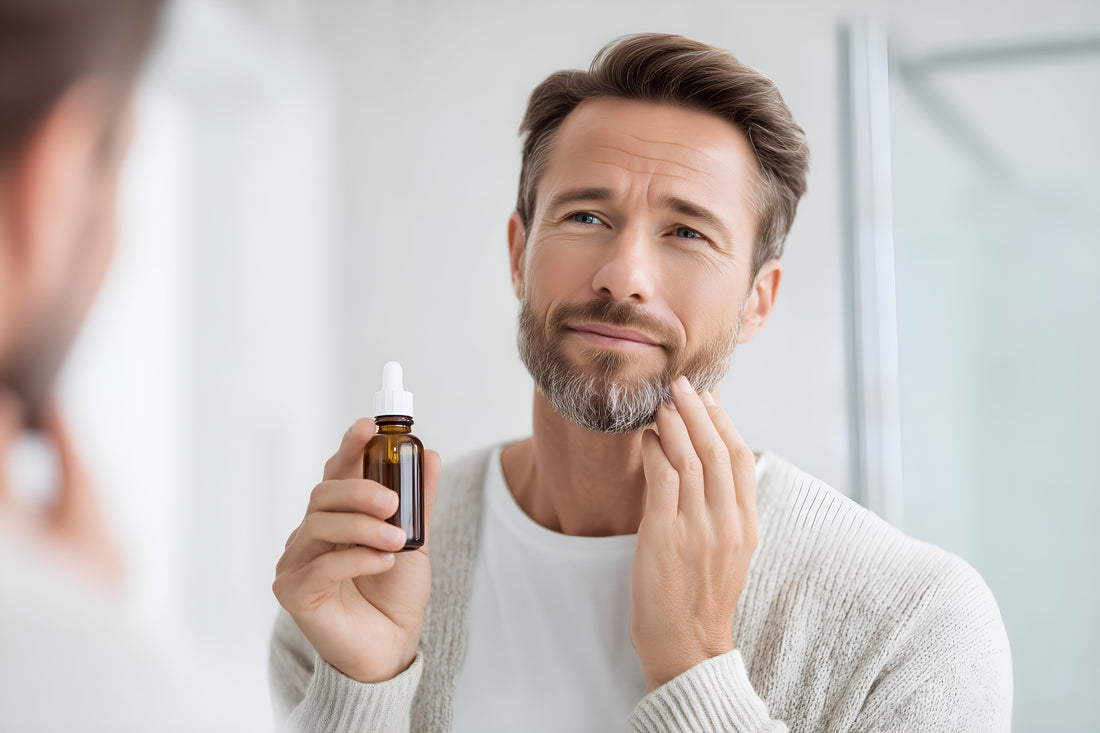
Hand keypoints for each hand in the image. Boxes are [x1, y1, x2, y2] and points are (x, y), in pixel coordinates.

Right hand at [273, 418, 440, 683]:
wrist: (391, 647)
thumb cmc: (394, 594)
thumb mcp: (414, 540)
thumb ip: (418, 500)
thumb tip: (429, 455)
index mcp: (336, 516)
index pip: (336, 472)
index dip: (349, 447)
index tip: (367, 427)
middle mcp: (310, 534)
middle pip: (324, 494)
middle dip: (360, 490)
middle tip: (393, 503)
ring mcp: (297, 561)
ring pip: (319, 524)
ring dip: (363, 527)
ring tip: (397, 541)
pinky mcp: (293, 591)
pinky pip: (322, 564)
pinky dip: (358, 558)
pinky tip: (384, 563)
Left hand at [631, 375, 758, 691]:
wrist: (687, 645)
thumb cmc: (700, 599)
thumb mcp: (728, 553)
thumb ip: (724, 512)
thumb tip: (708, 470)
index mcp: (746, 525)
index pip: (741, 459)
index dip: (726, 423)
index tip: (713, 397)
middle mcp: (727, 522)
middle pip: (717, 450)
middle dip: (701, 411)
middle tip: (684, 384)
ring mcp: (697, 528)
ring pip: (692, 459)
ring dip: (677, 423)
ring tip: (665, 400)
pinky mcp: (665, 536)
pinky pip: (663, 480)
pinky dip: (657, 452)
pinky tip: (649, 437)